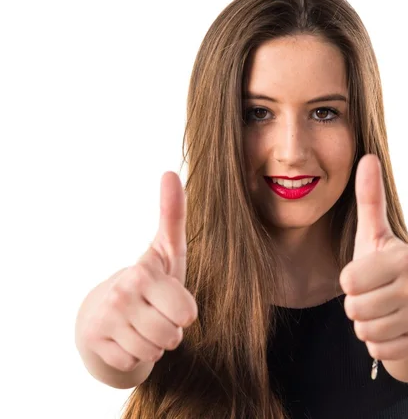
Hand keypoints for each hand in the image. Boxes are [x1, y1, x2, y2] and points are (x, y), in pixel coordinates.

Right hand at [79, 172, 197, 372]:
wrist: (106, 309)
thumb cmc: (150, 280)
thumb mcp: (167, 250)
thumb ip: (172, 214)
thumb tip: (170, 171)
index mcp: (144, 272)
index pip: (187, 313)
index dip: (186, 312)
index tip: (173, 299)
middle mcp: (121, 295)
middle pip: (171, 335)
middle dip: (171, 330)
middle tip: (159, 314)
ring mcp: (106, 320)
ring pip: (153, 350)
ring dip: (154, 343)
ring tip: (144, 324)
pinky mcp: (96, 343)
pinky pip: (134, 361)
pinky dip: (135, 354)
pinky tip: (127, 337)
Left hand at [339, 155, 407, 365]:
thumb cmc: (393, 270)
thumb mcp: (377, 236)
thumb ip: (369, 200)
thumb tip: (367, 157)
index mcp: (404, 257)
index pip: (347, 281)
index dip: (351, 281)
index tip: (370, 276)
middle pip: (353, 308)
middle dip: (358, 305)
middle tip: (377, 296)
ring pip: (364, 331)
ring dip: (368, 325)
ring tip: (386, 312)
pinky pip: (378, 350)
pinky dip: (381, 343)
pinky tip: (396, 329)